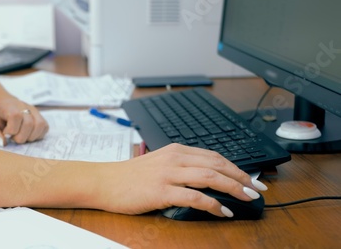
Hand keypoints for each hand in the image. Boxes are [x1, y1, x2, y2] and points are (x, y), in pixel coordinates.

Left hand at [0, 98, 48, 145]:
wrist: (4, 103)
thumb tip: (3, 143)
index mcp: (9, 106)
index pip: (16, 116)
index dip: (12, 130)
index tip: (6, 134)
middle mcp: (24, 106)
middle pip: (29, 123)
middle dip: (20, 137)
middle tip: (13, 138)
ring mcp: (34, 111)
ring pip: (40, 125)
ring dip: (30, 137)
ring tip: (21, 136)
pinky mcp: (41, 116)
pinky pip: (45, 127)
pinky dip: (38, 135)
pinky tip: (28, 135)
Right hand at [96, 143, 266, 216]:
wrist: (104, 182)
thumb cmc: (129, 176)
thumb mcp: (158, 163)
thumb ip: (180, 167)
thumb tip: (206, 178)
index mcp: (175, 150)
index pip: (214, 156)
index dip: (236, 167)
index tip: (250, 178)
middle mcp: (174, 158)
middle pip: (217, 164)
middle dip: (242, 177)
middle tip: (258, 189)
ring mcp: (168, 174)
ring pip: (210, 177)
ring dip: (234, 188)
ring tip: (248, 198)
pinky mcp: (161, 191)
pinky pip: (194, 197)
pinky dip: (213, 205)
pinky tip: (222, 211)